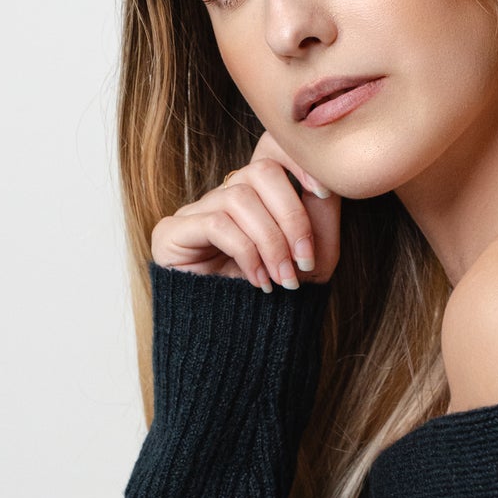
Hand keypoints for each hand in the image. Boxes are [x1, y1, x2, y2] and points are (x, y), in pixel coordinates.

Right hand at [150, 128, 340, 288]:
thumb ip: (320, 218)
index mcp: (255, 197)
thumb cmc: (276, 300)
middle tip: (305, 260)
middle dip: (292, 216)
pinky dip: (247, 252)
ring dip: (271, 241)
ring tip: (283, 279)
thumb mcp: (312, 259)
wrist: (237, 344)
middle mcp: (223, 197)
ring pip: (241, 198)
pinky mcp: (172, 232)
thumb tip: (326, 181)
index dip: (298, 163)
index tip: (324, 194)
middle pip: (260, 171)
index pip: (271, 152)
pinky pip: (217, 224)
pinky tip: (258, 281)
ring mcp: (195, 212)